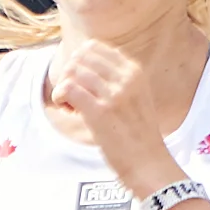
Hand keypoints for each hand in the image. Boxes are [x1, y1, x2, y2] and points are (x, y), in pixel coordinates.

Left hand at [46, 42, 173, 197]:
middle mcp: (125, 78)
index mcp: (134, 71)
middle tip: (73, 95)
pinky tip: (67, 110)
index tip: (81, 82)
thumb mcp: (137, 96)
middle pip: (80, 57)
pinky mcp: (100, 112)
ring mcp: (113, 95)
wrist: (148, 163)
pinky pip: (68, 89)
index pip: (94, 47)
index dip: (80, 62)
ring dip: (64, 87)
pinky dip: (60, 97)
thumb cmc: (138, 134)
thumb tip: (84, 66)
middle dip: (69, 73)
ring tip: (71, 106)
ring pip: (72, 72)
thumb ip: (118, 79)